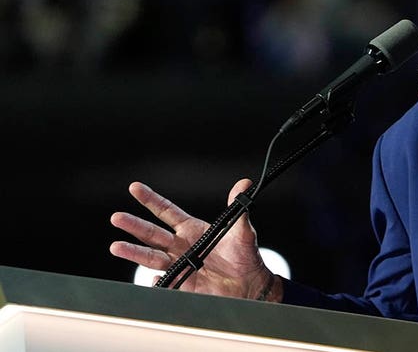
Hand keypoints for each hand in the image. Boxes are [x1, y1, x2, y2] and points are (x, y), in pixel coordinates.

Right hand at [110, 178, 277, 299]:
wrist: (250, 284)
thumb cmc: (245, 255)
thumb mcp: (242, 230)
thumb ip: (238, 209)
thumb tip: (244, 184)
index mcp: (191, 229)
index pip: (166, 211)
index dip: (150, 199)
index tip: (135, 187)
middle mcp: (181, 246)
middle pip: (152, 234)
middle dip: (134, 225)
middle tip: (117, 217)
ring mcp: (180, 265)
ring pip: (151, 257)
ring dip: (134, 252)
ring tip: (116, 247)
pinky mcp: (182, 283)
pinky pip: (165, 281)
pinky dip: (158, 280)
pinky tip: (155, 277)